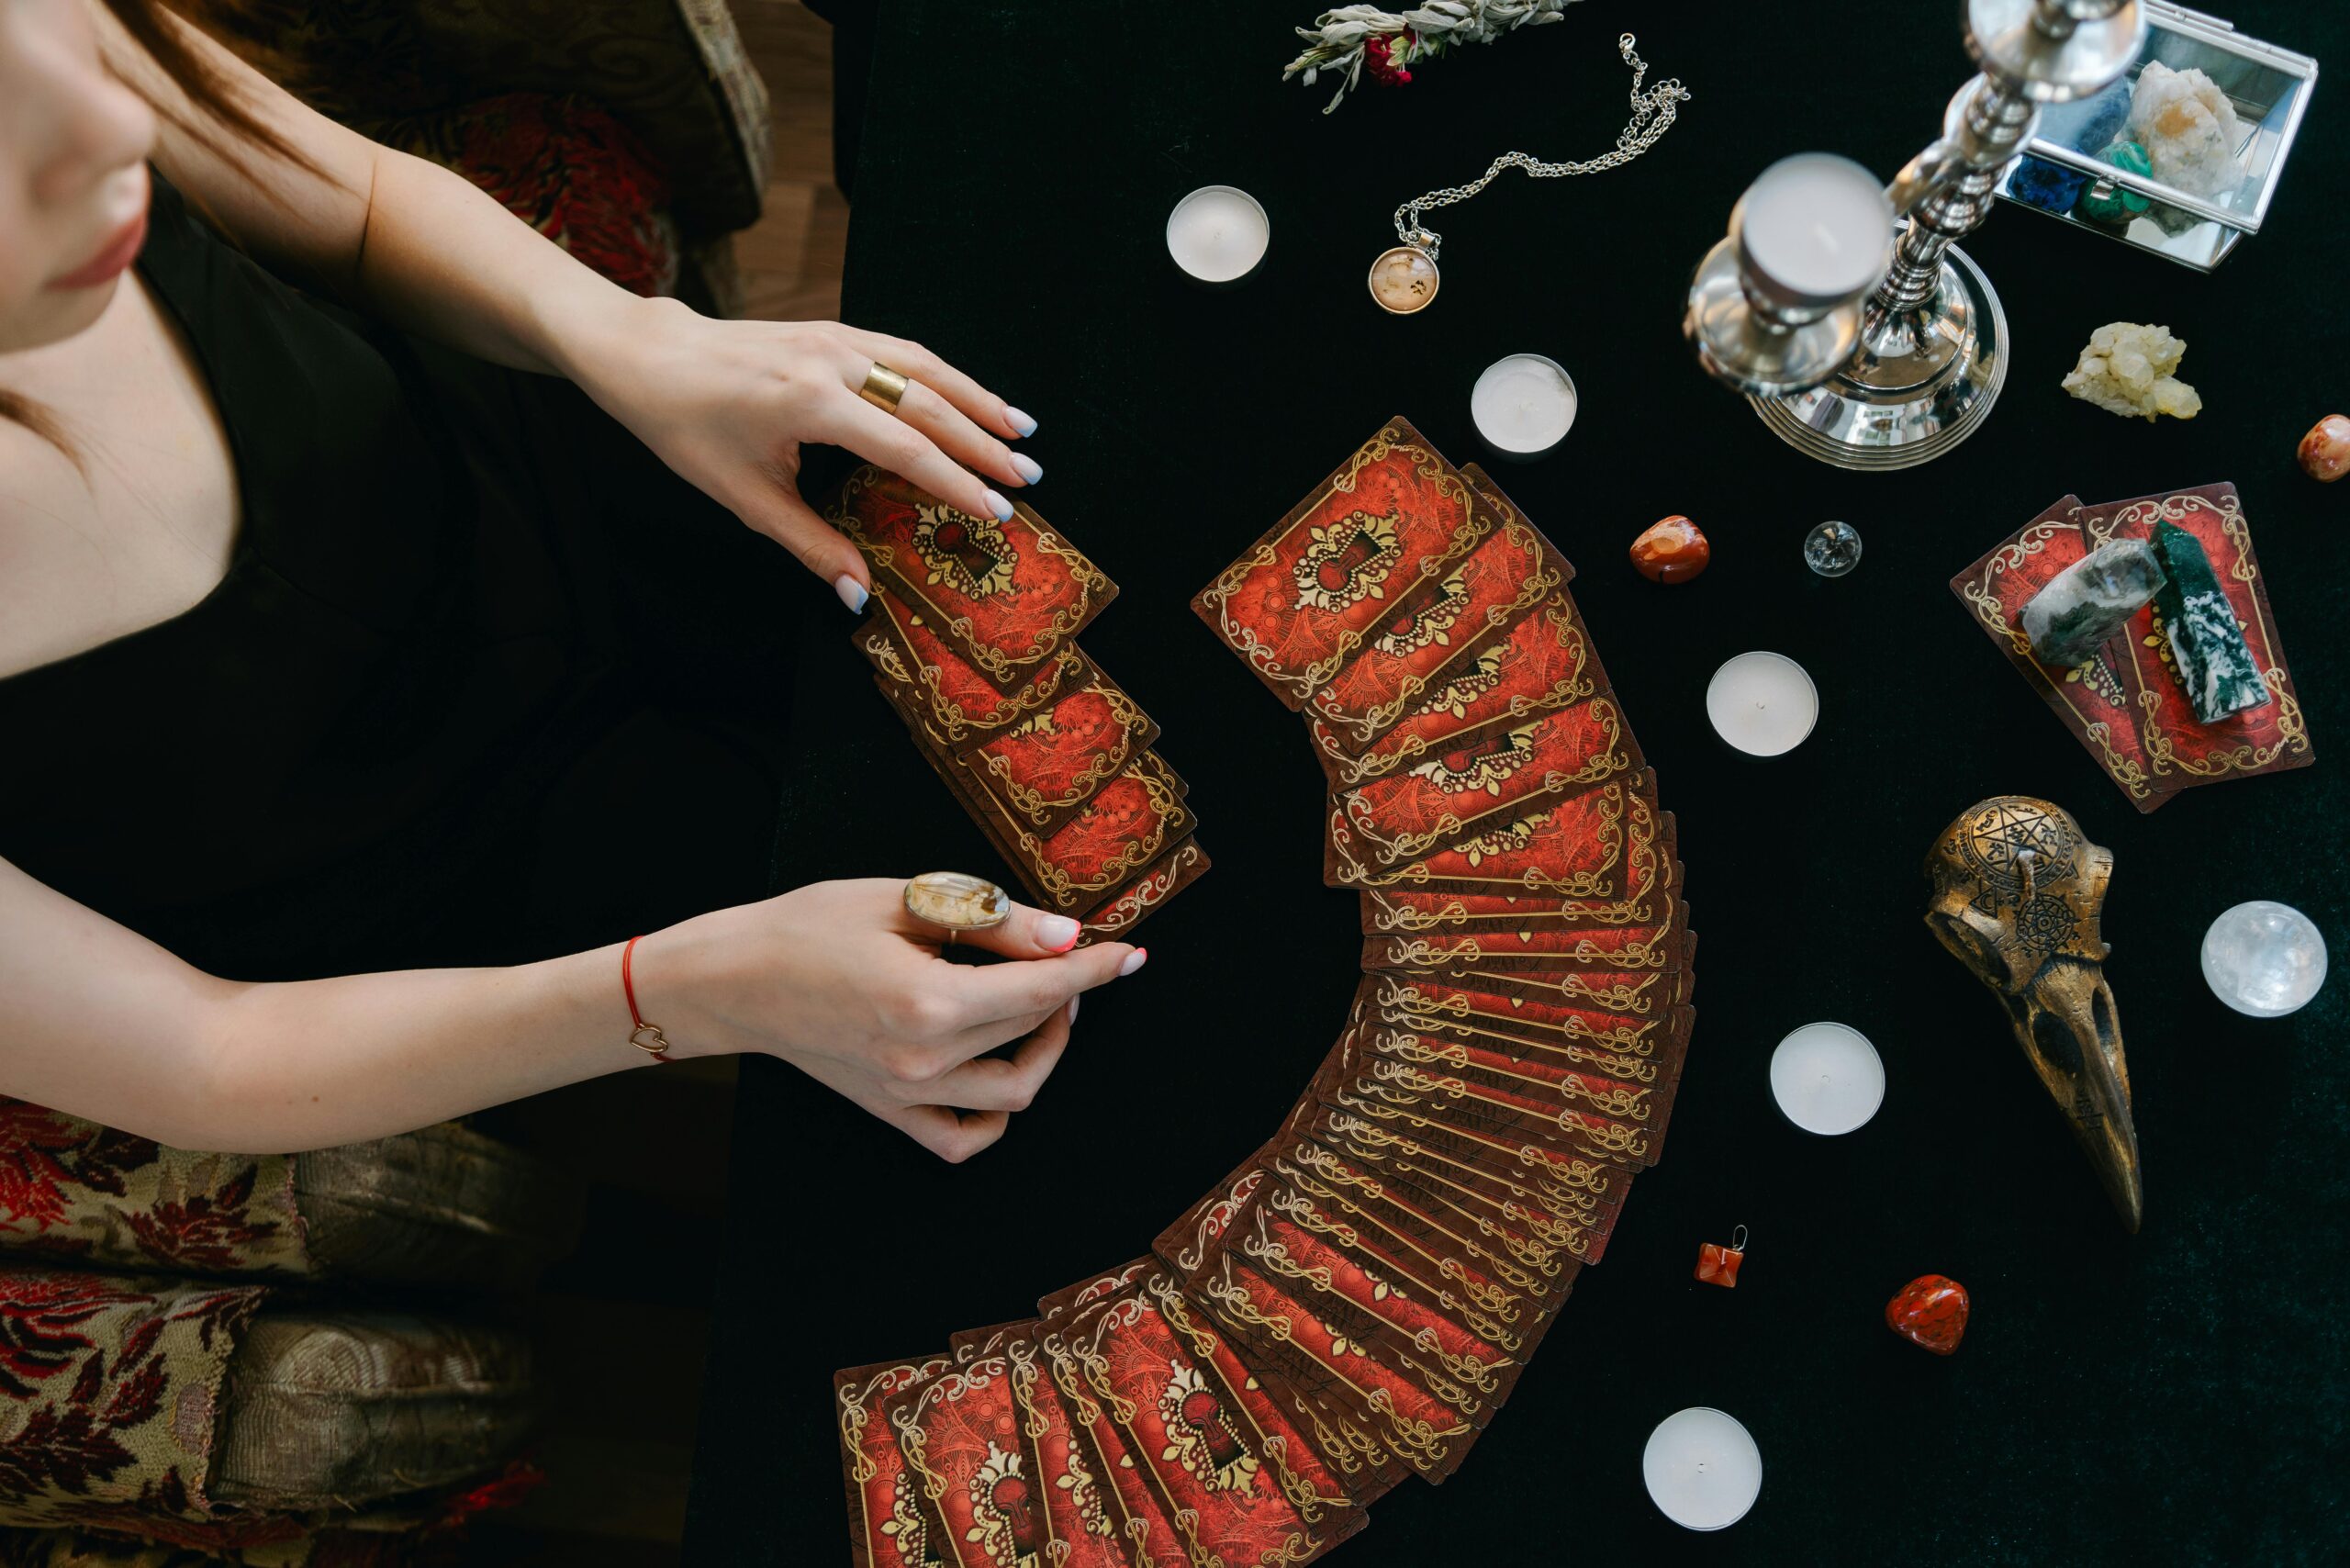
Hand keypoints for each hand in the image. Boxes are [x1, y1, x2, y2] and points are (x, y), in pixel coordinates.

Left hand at [571, 300, 1038, 606]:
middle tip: (1028, 478)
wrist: (650, 354)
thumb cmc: (687, 427)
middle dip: (983, 444)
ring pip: (926, 369)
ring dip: (978, 400)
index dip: (956, 483)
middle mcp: (832, 362)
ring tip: (1021, 431)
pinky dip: (946, 376)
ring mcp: (836, 339)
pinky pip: (904, 352)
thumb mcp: (746, 497)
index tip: (997, 511)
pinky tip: (972, 397)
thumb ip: (811, 545)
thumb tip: (860, 593)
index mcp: (809, 403)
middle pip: (928, 405)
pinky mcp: (833, 330)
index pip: (905, 448)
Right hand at [640, 879, 1141, 1160]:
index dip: (1094, 969)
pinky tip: (1000, 1069)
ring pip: (1011, 1094)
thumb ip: (993, 923)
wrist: (735, 978)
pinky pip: (961, 1137)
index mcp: (929, 1001)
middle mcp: (923, 1061)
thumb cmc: (811, 926)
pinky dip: (995, 1115)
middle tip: (1071, 958)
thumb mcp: (905, 900)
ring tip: (1044, 1008)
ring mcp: (906, 1094)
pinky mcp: (888, 1109)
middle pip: (1030, 1035)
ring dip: (1043, 1051)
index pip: (1040, 990)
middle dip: (1068, 995)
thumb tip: (1065, 938)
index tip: (1130, 953)